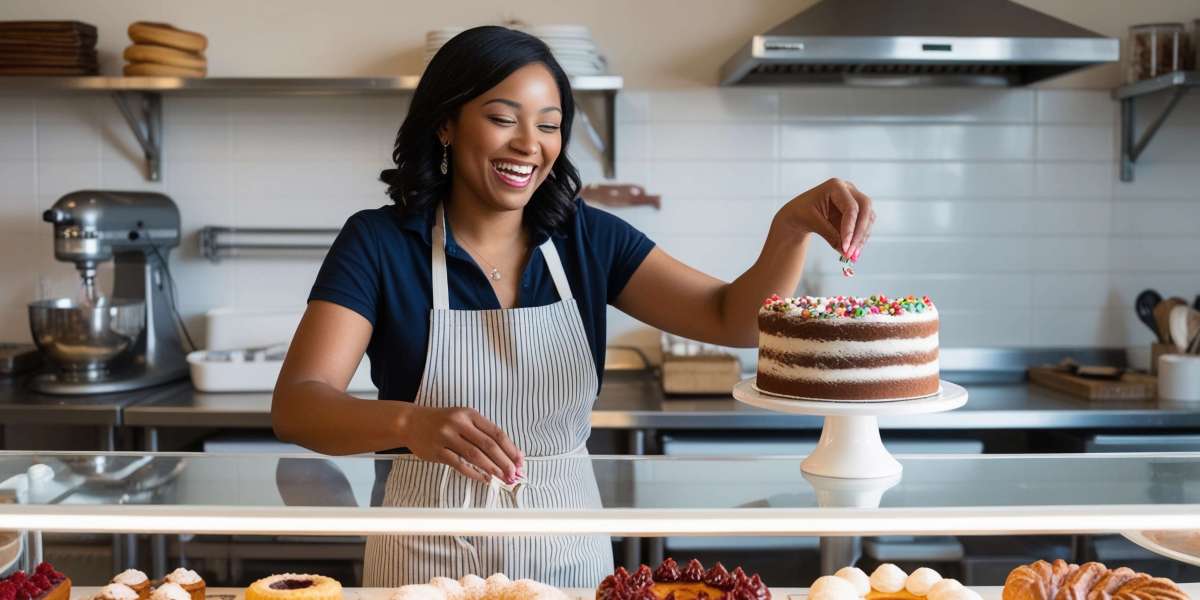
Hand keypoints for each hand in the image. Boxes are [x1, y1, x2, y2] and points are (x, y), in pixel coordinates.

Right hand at [402, 405, 523, 482]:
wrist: (411, 422)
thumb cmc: (441, 422)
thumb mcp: (462, 418)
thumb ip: (481, 432)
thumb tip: (505, 453)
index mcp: (470, 414)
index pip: (496, 432)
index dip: (510, 448)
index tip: (519, 460)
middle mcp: (459, 423)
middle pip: (488, 445)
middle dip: (504, 461)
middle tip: (514, 473)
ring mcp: (447, 437)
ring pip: (475, 455)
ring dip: (491, 468)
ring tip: (502, 478)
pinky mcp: (437, 451)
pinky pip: (459, 464)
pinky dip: (473, 473)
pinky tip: (483, 479)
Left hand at [776, 178, 875, 259]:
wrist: (798, 214)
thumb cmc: (801, 213)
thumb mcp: (812, 223)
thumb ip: (830, 236)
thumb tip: (845, 251)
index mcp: (835, 186)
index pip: (850, 207)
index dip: (850, 228)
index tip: (845, 247)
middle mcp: (848, 189)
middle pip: (865, 209)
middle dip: (860, 232)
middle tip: (852, 251)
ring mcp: (854, 199)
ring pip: (868, 218)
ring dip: (862, 237)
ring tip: (852, 254)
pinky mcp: (856, 211)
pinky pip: (864, 225)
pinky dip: (860, 238)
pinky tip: (852, 251)